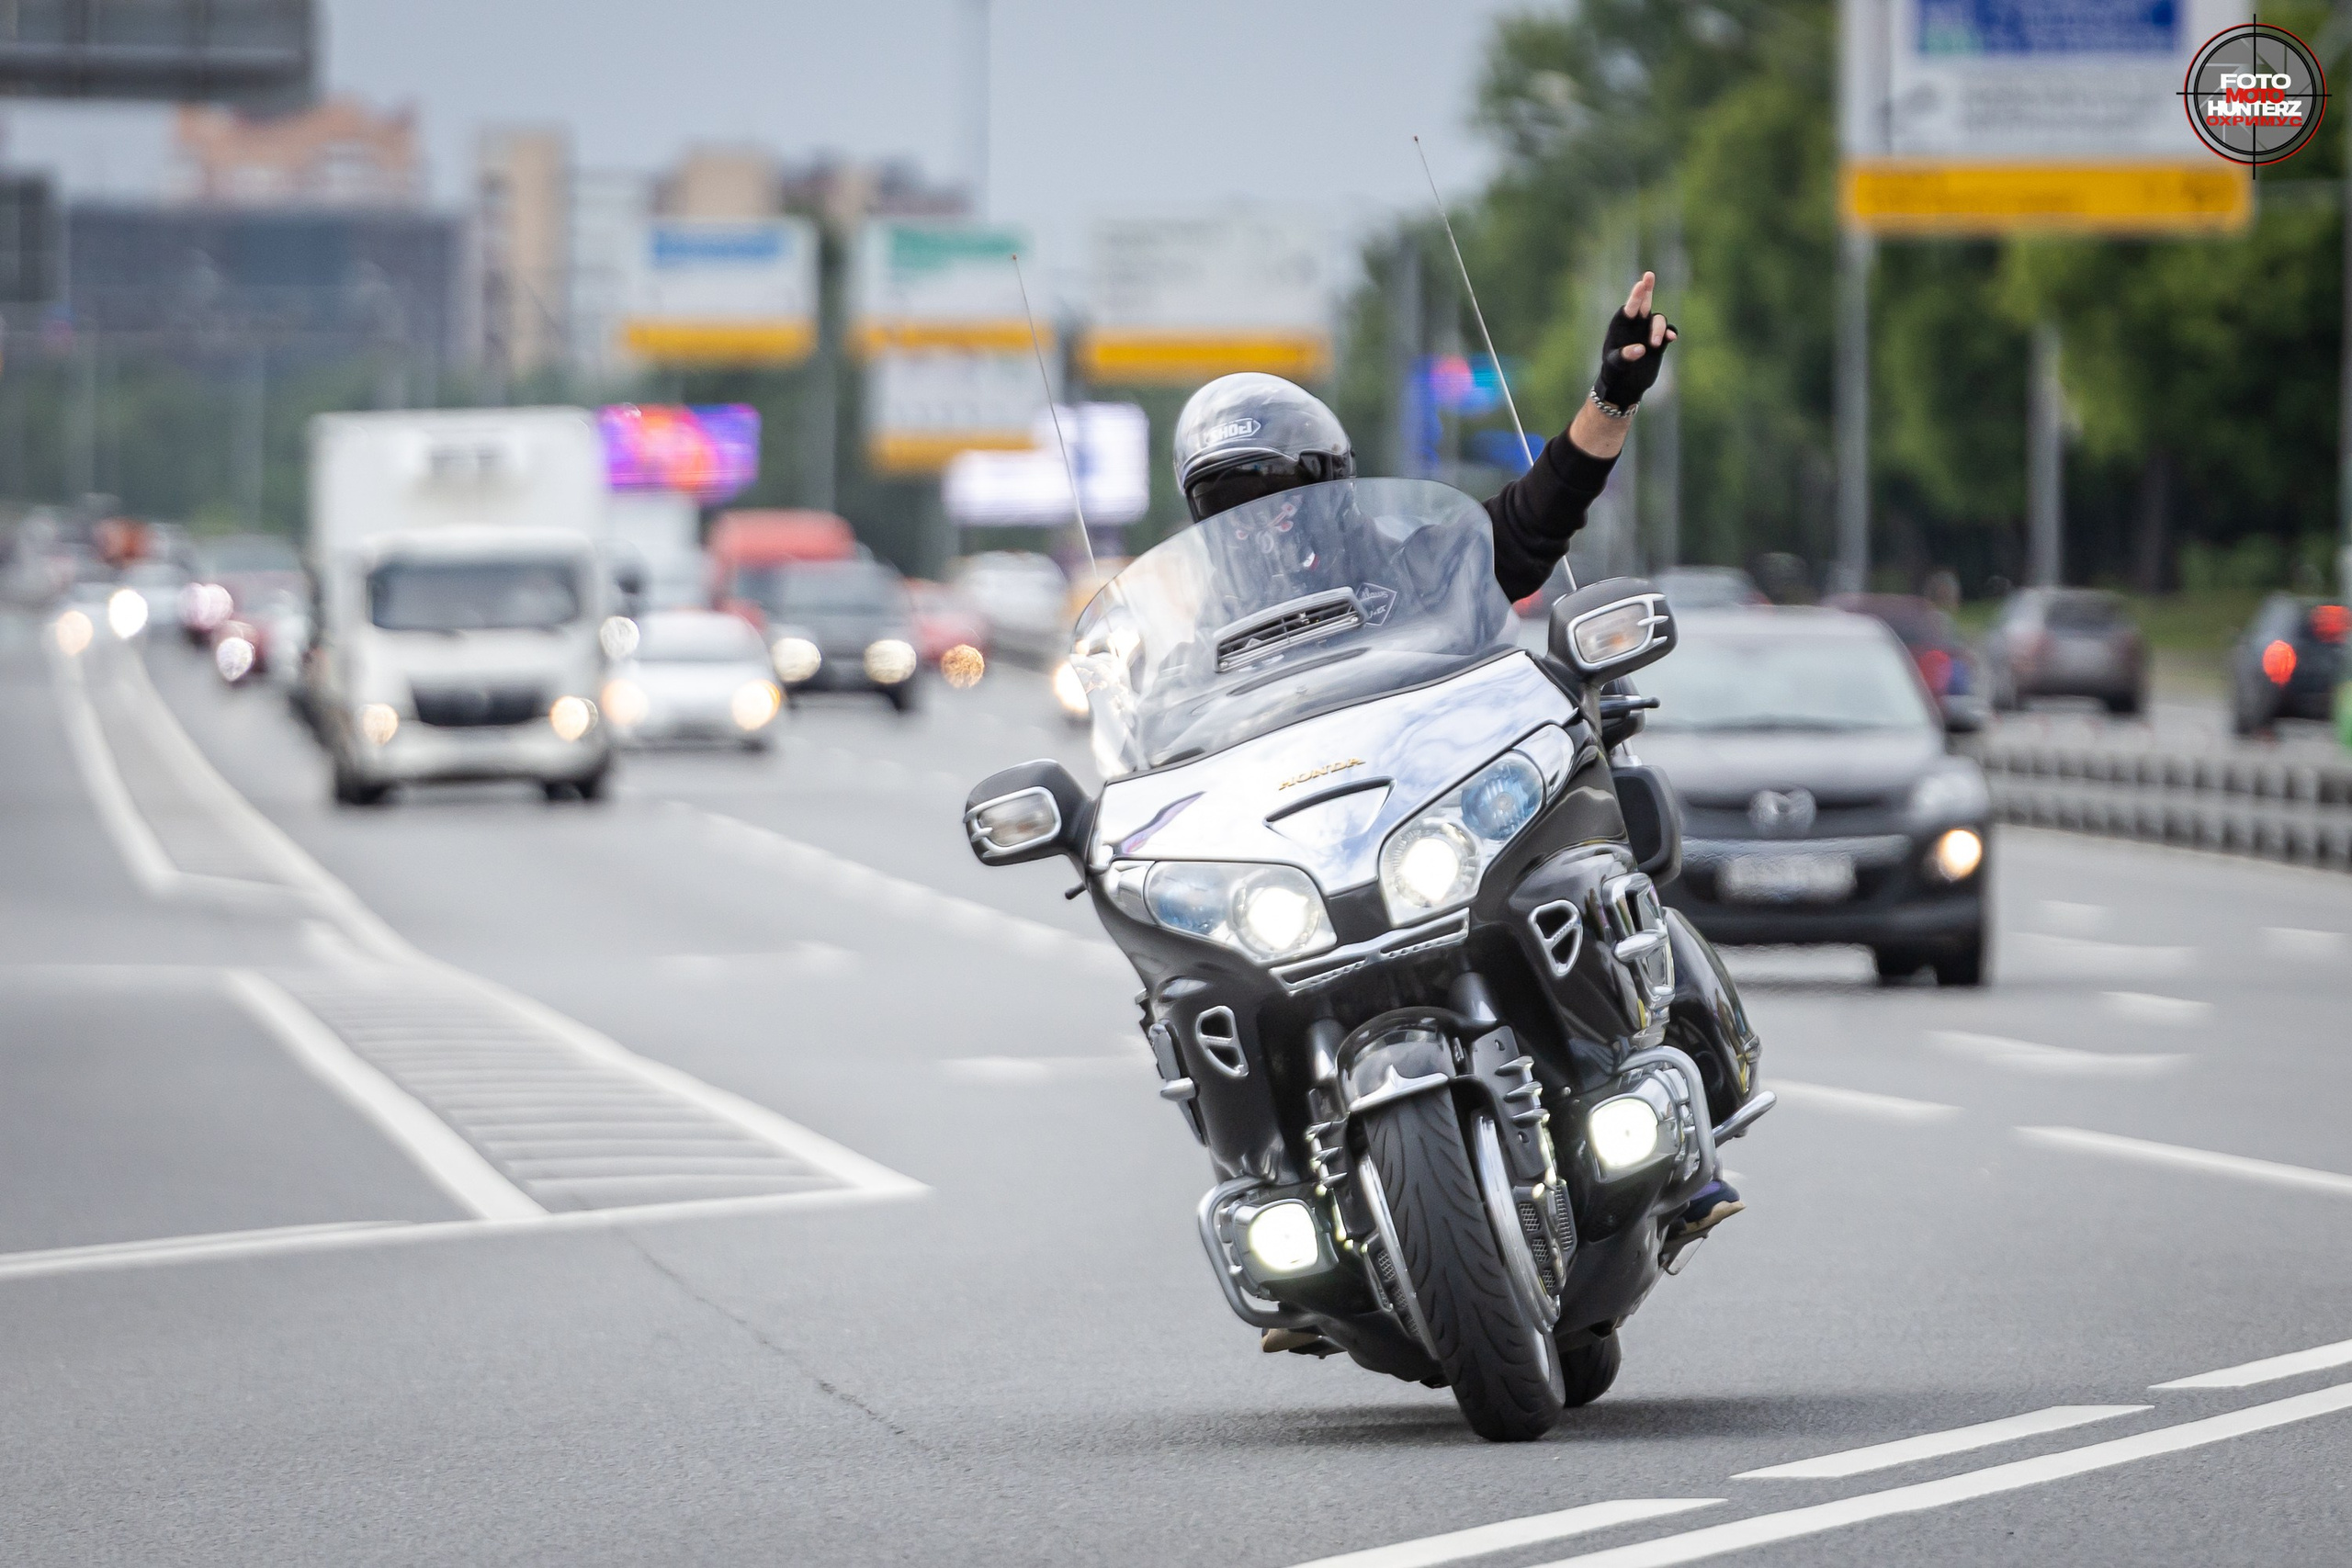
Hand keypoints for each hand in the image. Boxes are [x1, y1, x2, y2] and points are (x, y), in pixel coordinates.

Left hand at [1592, 271, 1676, 410]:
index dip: (1636, 296)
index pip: (1629, 307)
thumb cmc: (1614, 371)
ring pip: (1658, 320)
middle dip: (1647, 289)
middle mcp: (1636, 324)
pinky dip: (1670, 332)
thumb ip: (1625, 355)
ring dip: (1658, 329)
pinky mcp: (1659, 342)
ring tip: (1654, 344)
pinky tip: (1671, 337)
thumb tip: (1641, 348)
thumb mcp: (1616, 364)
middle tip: (1648, 275)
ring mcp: (1648, 331)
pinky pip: (1668, 332)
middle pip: (1644, 302)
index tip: (1640, 284)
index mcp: (1621, 325)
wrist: (1625, 384)